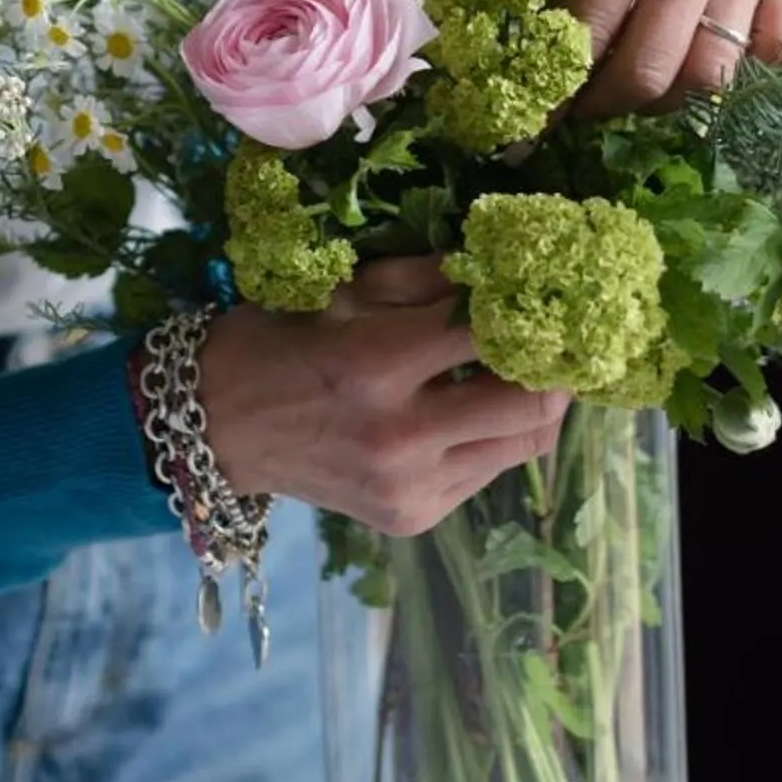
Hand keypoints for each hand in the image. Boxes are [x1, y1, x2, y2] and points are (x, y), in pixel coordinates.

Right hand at [194, 255, 567, 532]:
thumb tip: (501, 265)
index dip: (531, 306)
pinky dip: (494, 437)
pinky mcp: (412, 517)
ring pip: (523, 446)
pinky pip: (486, 473)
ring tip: (529, 370)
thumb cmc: (280, 339)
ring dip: (537, 403)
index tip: (548, 287)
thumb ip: (427, 277)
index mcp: (375, 363)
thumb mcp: (344, 289)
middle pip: (531, 404)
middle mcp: (399, 436)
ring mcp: (409, 488)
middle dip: (557, 365)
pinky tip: (472, 410)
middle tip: (561, 336)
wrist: (220, 425)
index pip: (491, 332)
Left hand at [544, 0, 781, 117]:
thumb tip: (544, 25)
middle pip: (650, 69)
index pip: (588, 29)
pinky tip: (710, 54)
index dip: (555, 84)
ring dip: (667, 96)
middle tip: (582, 106)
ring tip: (639, 86)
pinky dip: (745, 67)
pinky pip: (780, 45)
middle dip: (604, 105)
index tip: (536, 111)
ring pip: (714, 73)